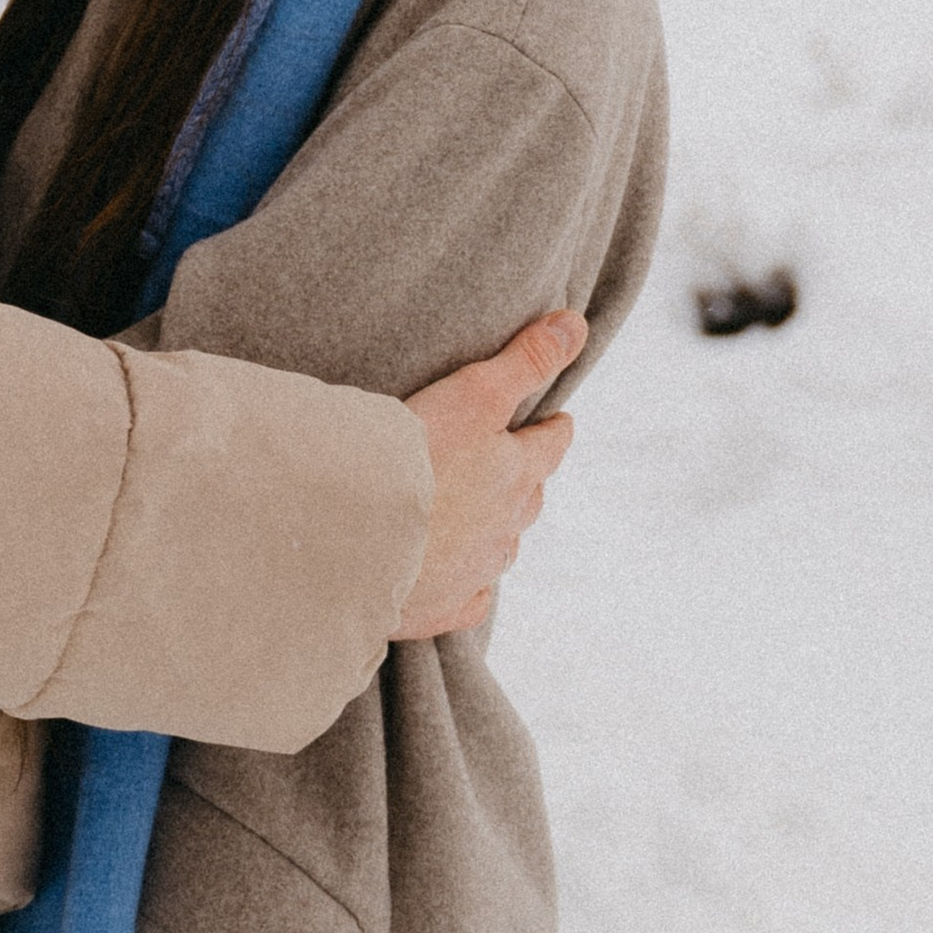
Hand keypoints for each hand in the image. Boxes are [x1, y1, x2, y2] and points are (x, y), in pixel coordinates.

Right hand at [395, 311, 583, 639]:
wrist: (356, 535)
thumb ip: (525, 361)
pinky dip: (468, 584)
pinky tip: (459, 578)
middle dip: (526, 481)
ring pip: (500, 549)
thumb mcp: (474, 393)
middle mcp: (506, 527)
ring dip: (495, 531)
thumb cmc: (414, 459)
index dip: (553, 430)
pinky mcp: (440, 607)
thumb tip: (576, 325)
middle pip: (529, 500)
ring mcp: (475, 571)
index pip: (550, 446)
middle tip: (516, 467)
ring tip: (481, 518)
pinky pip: (468, 599)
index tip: (558, 421)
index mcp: (517, 474)